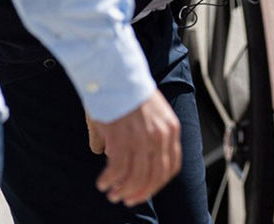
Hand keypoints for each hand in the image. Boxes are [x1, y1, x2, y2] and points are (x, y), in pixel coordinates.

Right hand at [88, 91, 181, 205]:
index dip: (158, 183)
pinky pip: (118, 170)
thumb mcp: (150, 113)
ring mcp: (142, 139)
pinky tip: (102, 183)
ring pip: (137, 176)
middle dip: (140, 193)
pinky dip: (110, 180)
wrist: (117, 74)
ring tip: (111, 194)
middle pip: (155, 176)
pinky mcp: (122, 139)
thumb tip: (123, 156)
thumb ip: (144, 137)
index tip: (146, 192)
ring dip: (123, 190)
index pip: (171, 166)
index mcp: (171, 129)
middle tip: (126, 200)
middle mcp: (160, 136)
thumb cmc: (129, 93)